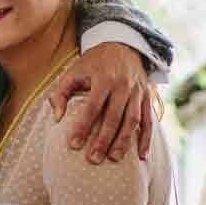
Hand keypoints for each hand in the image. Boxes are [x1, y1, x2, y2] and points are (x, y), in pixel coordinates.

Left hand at [47, 44, 153, 162]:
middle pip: (114, 117)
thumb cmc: (94, 64)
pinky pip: (149, 121)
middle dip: (104, 139)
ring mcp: (138, 92)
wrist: (123, 45)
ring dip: (124, 141)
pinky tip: (142, 156)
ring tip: (114, 159)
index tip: (74, 145)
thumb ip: (61, 93)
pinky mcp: (148, 97)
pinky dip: (146, 139)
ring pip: (133, 120)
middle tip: (93, 159)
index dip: (83, 126)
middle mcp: (123, 85)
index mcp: (103, 78)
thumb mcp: (74, 71)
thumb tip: (56, 118)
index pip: (92, 106)